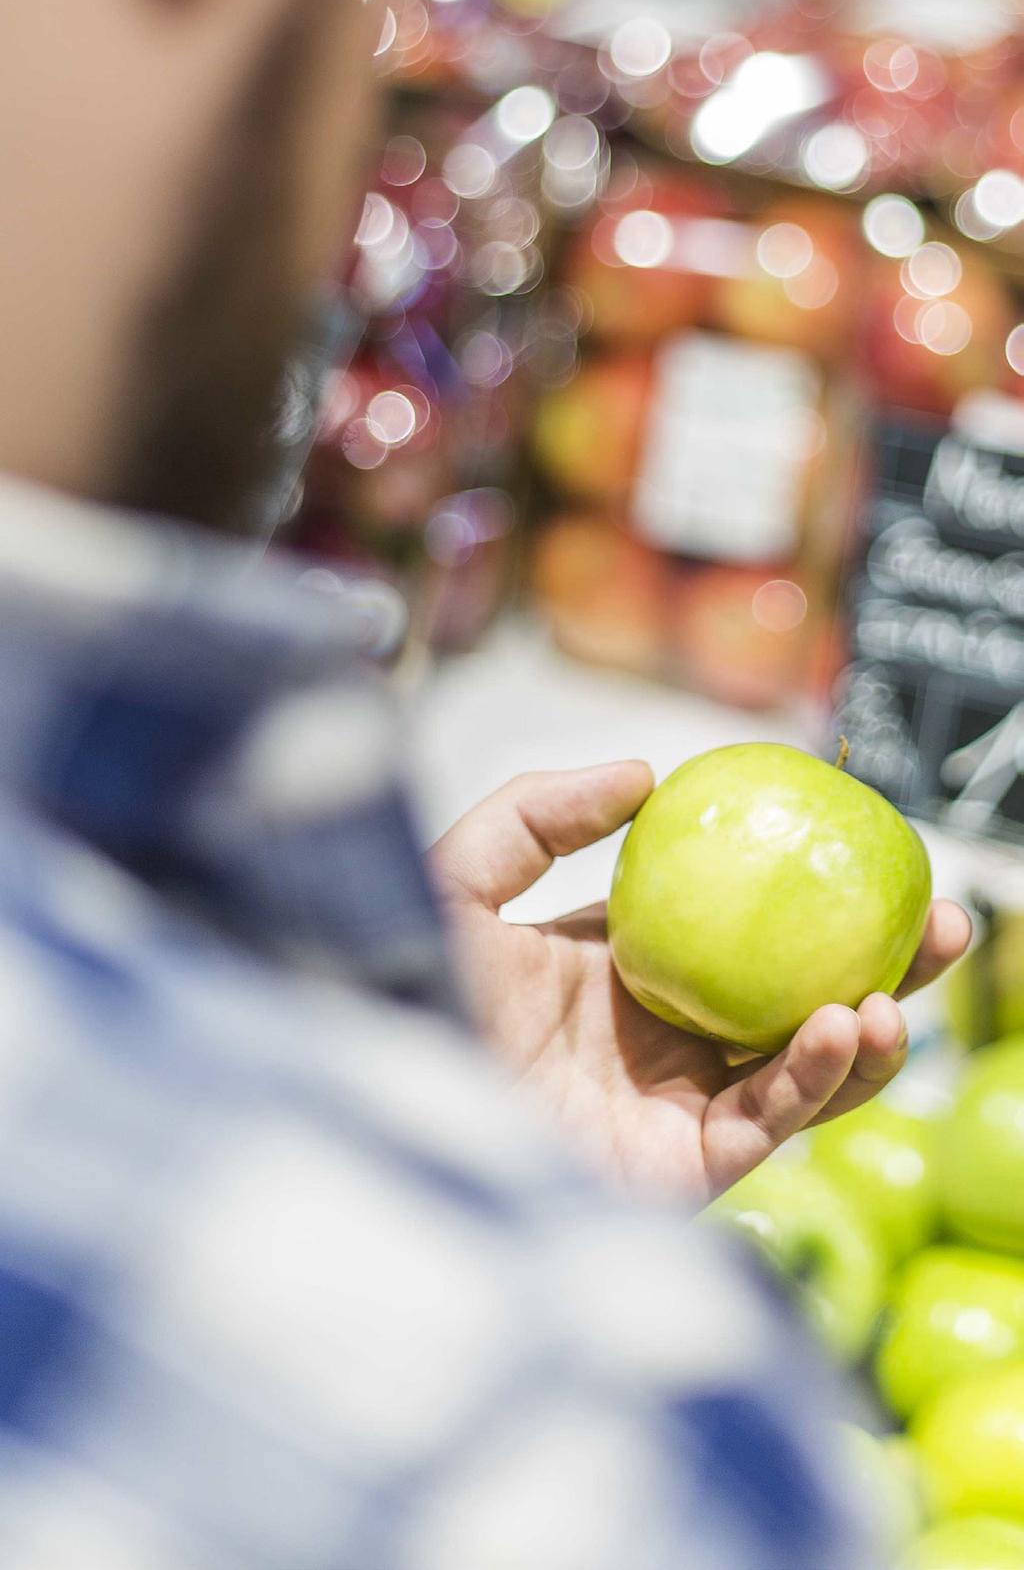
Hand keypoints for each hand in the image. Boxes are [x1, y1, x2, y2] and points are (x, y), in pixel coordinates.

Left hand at [433, 762, 970, 1204]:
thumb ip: (542, 812)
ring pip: (801, 1071)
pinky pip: (768, 1122)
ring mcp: (670, 1108)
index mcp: (617, 972)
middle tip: (941, 920)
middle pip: (793, 999)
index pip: (737, 929)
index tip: (867, 848)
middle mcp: (656, 1042)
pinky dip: (816, 1077)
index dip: (806, 897)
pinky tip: (843, 1025)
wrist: (366, 1098)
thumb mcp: (460, 876)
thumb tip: (647, 773)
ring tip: (900, 988)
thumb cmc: (391, 988)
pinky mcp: (675, 1172)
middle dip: (878, 967)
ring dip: (868, 1032)